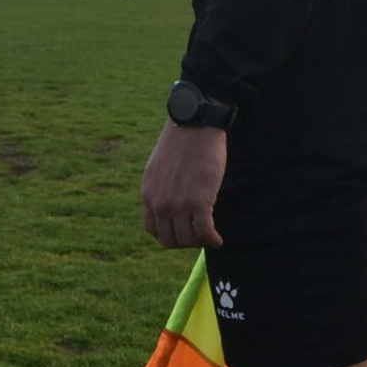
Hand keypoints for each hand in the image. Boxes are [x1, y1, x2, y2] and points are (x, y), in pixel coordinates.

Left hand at [141, 120, 226, 248]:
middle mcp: (159, 203)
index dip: (169, 234)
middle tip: (199, 235)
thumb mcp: (159, 167)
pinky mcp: (198, 202)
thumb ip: (161, 188)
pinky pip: (204, 232)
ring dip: (200, 241)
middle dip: (185, 241)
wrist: (194, 125)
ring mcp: (178, 205)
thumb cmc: (182, 141)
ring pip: (187, 239)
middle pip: (169, 240)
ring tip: (210, 235)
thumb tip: (171, 202)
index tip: (183, 230)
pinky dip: (212, 240)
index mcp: (148, 194)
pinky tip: (218, 239)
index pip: (153, 229)